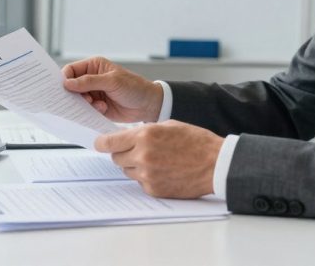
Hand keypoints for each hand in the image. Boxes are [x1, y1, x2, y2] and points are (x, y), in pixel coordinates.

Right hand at [62, 56, 162, 122]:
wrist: (148, 105)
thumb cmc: (134, 87)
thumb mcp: (111, 81)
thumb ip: (89, 82)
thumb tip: (67, 83)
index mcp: (93, 66)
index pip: (71, 70)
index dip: (64, 79)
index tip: (63, 89)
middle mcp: (91, 79)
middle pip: (71, 86)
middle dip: (73, 94)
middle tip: (81, 99)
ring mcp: (93, 93)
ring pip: (76, 100)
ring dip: (83, 104)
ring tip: (96, 105)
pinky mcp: (96, 107)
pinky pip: (84, 110)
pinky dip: (90, 111)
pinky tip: (103, 109)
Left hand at [95, 121, 223, 198]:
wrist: (215, 163)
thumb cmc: (195, 142)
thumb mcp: (167, 125)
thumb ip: (144, 131)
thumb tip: (125, 137)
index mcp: (145, 135)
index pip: (109, 142)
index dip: (102, 143)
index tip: (100, 143)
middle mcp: (142, 155)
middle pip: (116, 158)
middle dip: (122, 153)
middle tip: (135, 150)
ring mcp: (147, 174)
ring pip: (127, 171)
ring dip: (134, 165)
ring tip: (155, 160)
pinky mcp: (153, 189)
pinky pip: (140, 182)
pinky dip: (146, 177)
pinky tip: (162, 171)